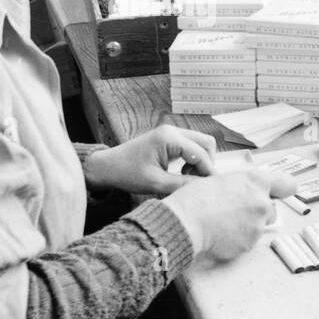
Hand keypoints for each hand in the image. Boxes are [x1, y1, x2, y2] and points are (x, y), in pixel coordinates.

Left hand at [82, 124, 217, 195]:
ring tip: (187, 177)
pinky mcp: (169, 138)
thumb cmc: (127, 174)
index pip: (201, 153)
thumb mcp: (156, 183)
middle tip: (197, 181)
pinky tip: (181, 172)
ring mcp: (171, 132)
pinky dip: (192, 159)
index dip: (209, 172)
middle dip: (207, 163)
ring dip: (200, 161)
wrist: (108, 167)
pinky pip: (190, 145)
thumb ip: (182, 184)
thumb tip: (204, 188)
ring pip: (200, 143)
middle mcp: (172, 130)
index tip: (210, 188)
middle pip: (206, 143)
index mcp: (169, 138)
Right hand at [163, 169, 298, 263]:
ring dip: (247, 226)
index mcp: (256, 181)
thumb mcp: (222, 180)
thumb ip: (243, 186)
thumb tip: (247, 193)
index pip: (287, 184)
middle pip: (271, 209)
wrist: (185, 221)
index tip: (280, 192)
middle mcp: (262, 202)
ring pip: (258, 226)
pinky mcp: (249, 244)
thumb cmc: (197, 197)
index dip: (283, 189)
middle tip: (235, 211)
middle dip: (257, 211)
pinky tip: (220, 233)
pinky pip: (247, 241)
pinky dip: (237, 239)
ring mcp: (257, 225)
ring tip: (222, 222)